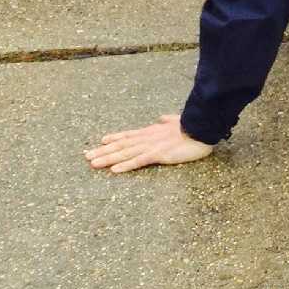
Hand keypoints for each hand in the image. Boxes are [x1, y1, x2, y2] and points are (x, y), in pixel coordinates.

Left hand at [86, 113, 216, 173]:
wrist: (202, 128)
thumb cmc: (192, 127)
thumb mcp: (177, 122)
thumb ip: (167, 121)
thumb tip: (161, 118)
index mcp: (152, 132)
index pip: (129, 135)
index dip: (114, 138)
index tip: (101, 141)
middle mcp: (147, 138)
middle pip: (121, 145)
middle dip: (103, 151)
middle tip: (87, 156)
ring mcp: (152, 146)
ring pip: (125, 153)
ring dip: (108, 158)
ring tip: (93, 163)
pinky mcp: (159, 154)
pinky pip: (139, 161)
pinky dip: (125, 165)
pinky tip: (114, 170)